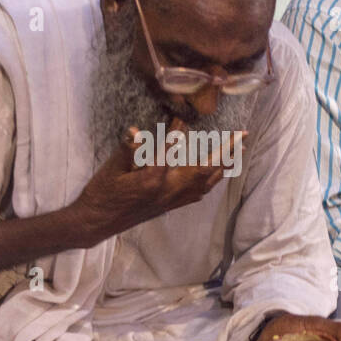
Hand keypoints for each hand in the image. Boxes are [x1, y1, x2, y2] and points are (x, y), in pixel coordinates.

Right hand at [70, 117, 243, 241]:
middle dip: (225, 151)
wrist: (97, 222)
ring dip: (223, 166)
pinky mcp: (169, 206)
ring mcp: (171, 201)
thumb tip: (136, 132)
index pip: (173, 149)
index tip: (182, 117)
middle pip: (205, 169)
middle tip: (242, 135)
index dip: (178, 131)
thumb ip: (129, 149)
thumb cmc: (102, 193)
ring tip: (237, 152)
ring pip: (206, 183)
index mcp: (154, 179)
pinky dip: (211, 182)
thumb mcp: (112, 167)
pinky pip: (198, 194)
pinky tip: (215, 176)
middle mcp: (169, 192)